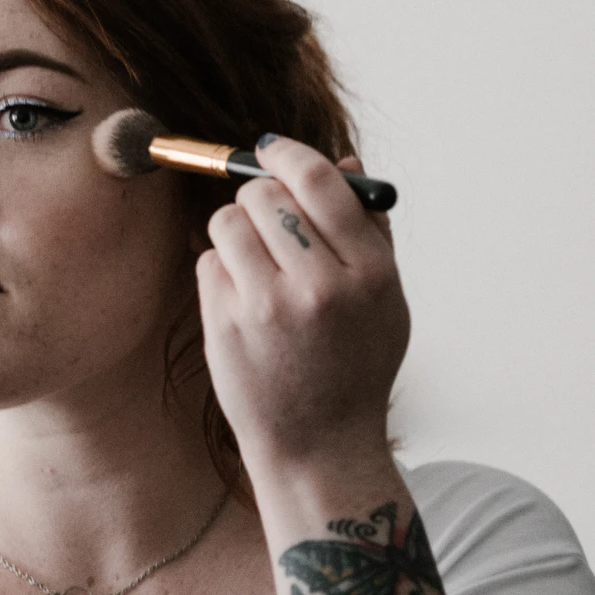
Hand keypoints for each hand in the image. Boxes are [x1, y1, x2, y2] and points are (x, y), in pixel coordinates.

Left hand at [196, 136, 409, 489]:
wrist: (320, 445)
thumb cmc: (355, 366)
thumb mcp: (385, 300)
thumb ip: (369, 228)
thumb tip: (344, 160)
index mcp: (369, 273)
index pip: (319, 182)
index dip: (287, 154)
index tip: (270, 148)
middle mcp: (321, 287)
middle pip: (265, 195)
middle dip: (259, 197)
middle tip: (266, 218)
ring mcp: (269, 308)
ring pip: (227, 222)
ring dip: (235, 231)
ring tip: (255, 263)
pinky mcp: (227, 327)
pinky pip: (208, 262)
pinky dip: (221, 271)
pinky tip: (244, 301)